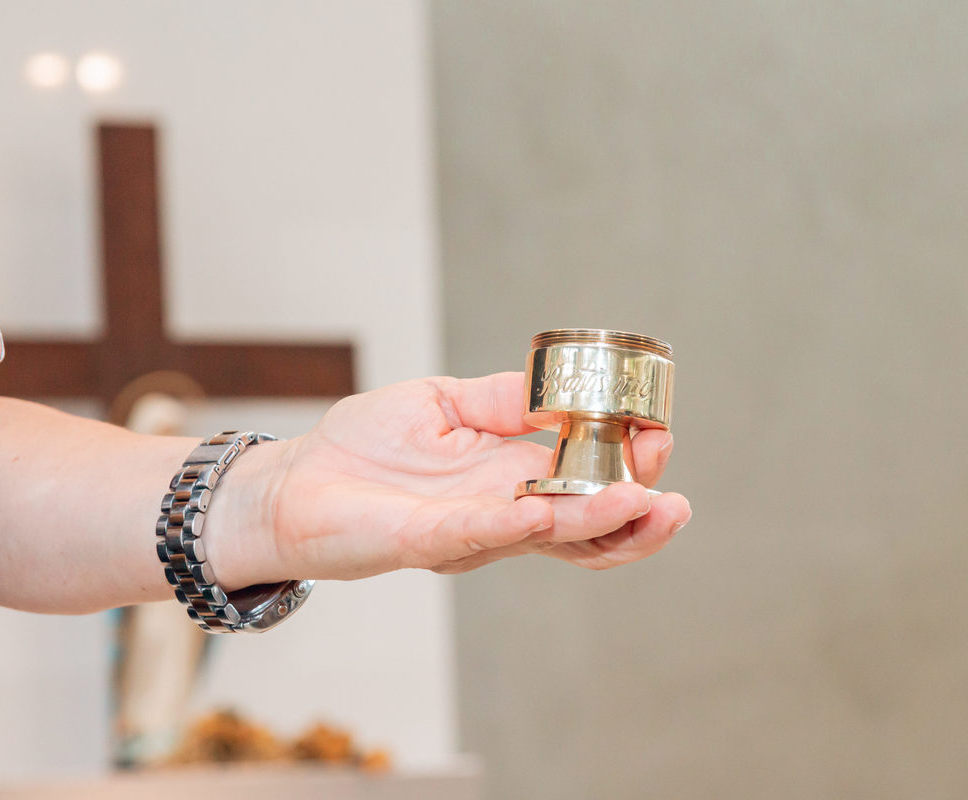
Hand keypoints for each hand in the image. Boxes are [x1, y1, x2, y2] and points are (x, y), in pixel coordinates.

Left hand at [210, 372, 690, 586]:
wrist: (294, 481)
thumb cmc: (365, 447)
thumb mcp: (445, 404)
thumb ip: (503, 400)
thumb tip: (562, 388)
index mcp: (514, 479)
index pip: (589, 485)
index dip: (630, 470)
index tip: (659, 440)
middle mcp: (504, 513)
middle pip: (586, 529)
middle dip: (636, 519)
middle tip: (673, 502)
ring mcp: (470, 532)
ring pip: (549, 539)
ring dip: (598, 526)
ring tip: (644, 507)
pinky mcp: (427, 539)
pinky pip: (481, 532)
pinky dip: (519, 522)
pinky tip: (550, 507)